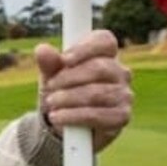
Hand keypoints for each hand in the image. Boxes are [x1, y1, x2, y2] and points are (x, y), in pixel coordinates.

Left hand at [34, 30, 132, 152]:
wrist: (65, 124)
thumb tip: (42, 49)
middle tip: (50, 87)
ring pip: (97, 93)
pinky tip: (57, 117)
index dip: (85, 48)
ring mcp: (124, 95)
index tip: (64, 59)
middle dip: (69, 78)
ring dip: (68, 98)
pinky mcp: (121, 117)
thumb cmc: (62, 92)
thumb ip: (49, 63)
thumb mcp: (52, 76)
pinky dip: (73, 116)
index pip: (105, 41)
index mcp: (106, 56)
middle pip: (99, 68)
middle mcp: (120, 73)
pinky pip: (97, 115)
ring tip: (51, 103)